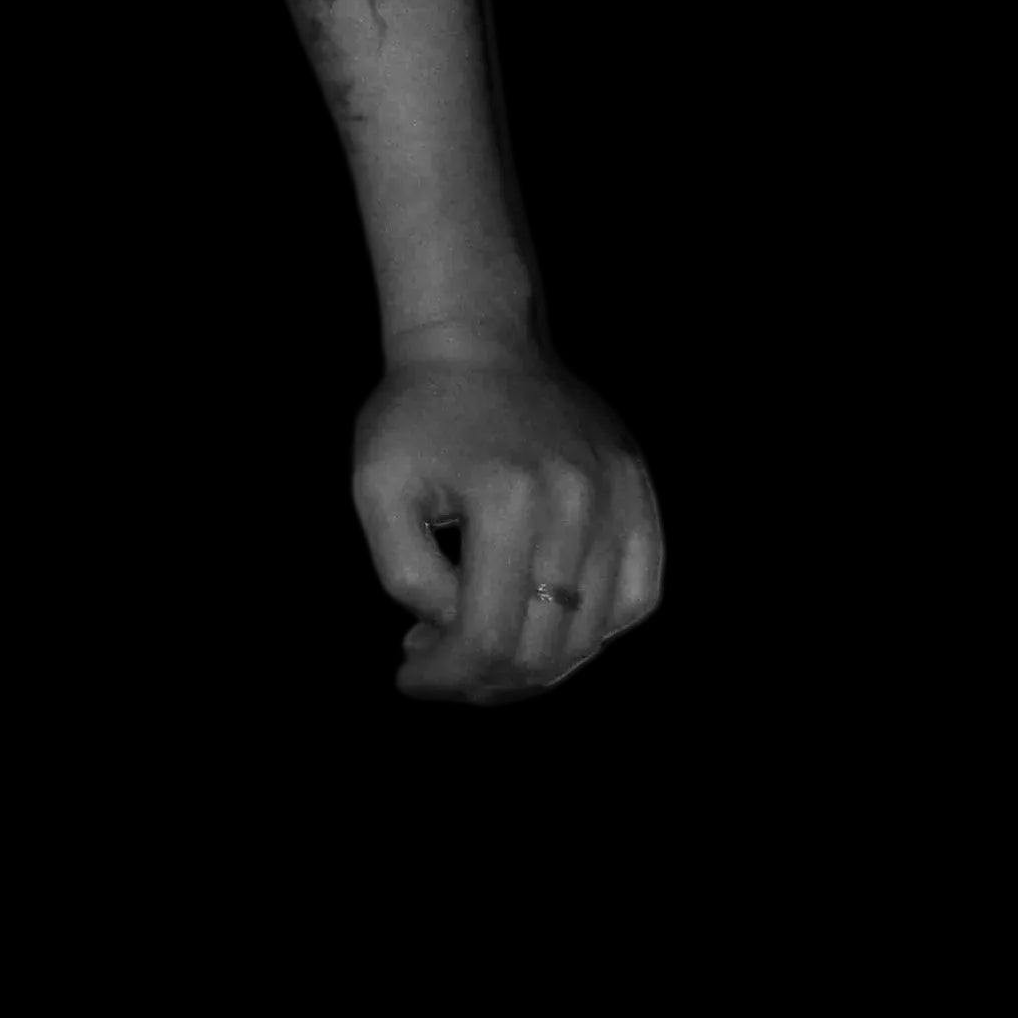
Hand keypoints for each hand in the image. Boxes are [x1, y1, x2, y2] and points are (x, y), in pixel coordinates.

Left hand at [352, 351, 663, 703]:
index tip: (410, 677)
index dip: (447, 677)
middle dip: (485, 680)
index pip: (488, 636)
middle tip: (443, 668)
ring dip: (539, 664)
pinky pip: (637, 594)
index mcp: (507, 499)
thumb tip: (453, 633)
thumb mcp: (377, 488)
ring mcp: (619, 497)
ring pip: (595, 632)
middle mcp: (576, 502)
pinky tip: (546, 622)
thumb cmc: (416, 413)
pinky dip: (598, 629)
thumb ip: (406, 574)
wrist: (477, 338)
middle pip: (545, 647)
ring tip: (486, 650)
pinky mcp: (640, 492)